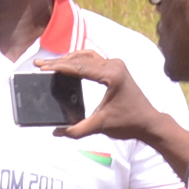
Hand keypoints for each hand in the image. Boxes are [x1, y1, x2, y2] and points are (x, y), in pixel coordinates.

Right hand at [37, 50, 188, 175]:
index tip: (42, 67)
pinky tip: (67, 66)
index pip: (79, 67)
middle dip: (59, 61)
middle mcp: (114, 65)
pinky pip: (93, 60)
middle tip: (40, 63)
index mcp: (112, 75)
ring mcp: (116, 65)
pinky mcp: (115, 69)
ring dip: (68, 59)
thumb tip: (56, 132)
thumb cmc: (128, 123)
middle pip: (81, 58)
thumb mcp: (100, 126)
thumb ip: (76, 130)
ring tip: (50, 64)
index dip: (59, 67)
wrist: (148, 122)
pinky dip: (78, 61)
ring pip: (86, 56)